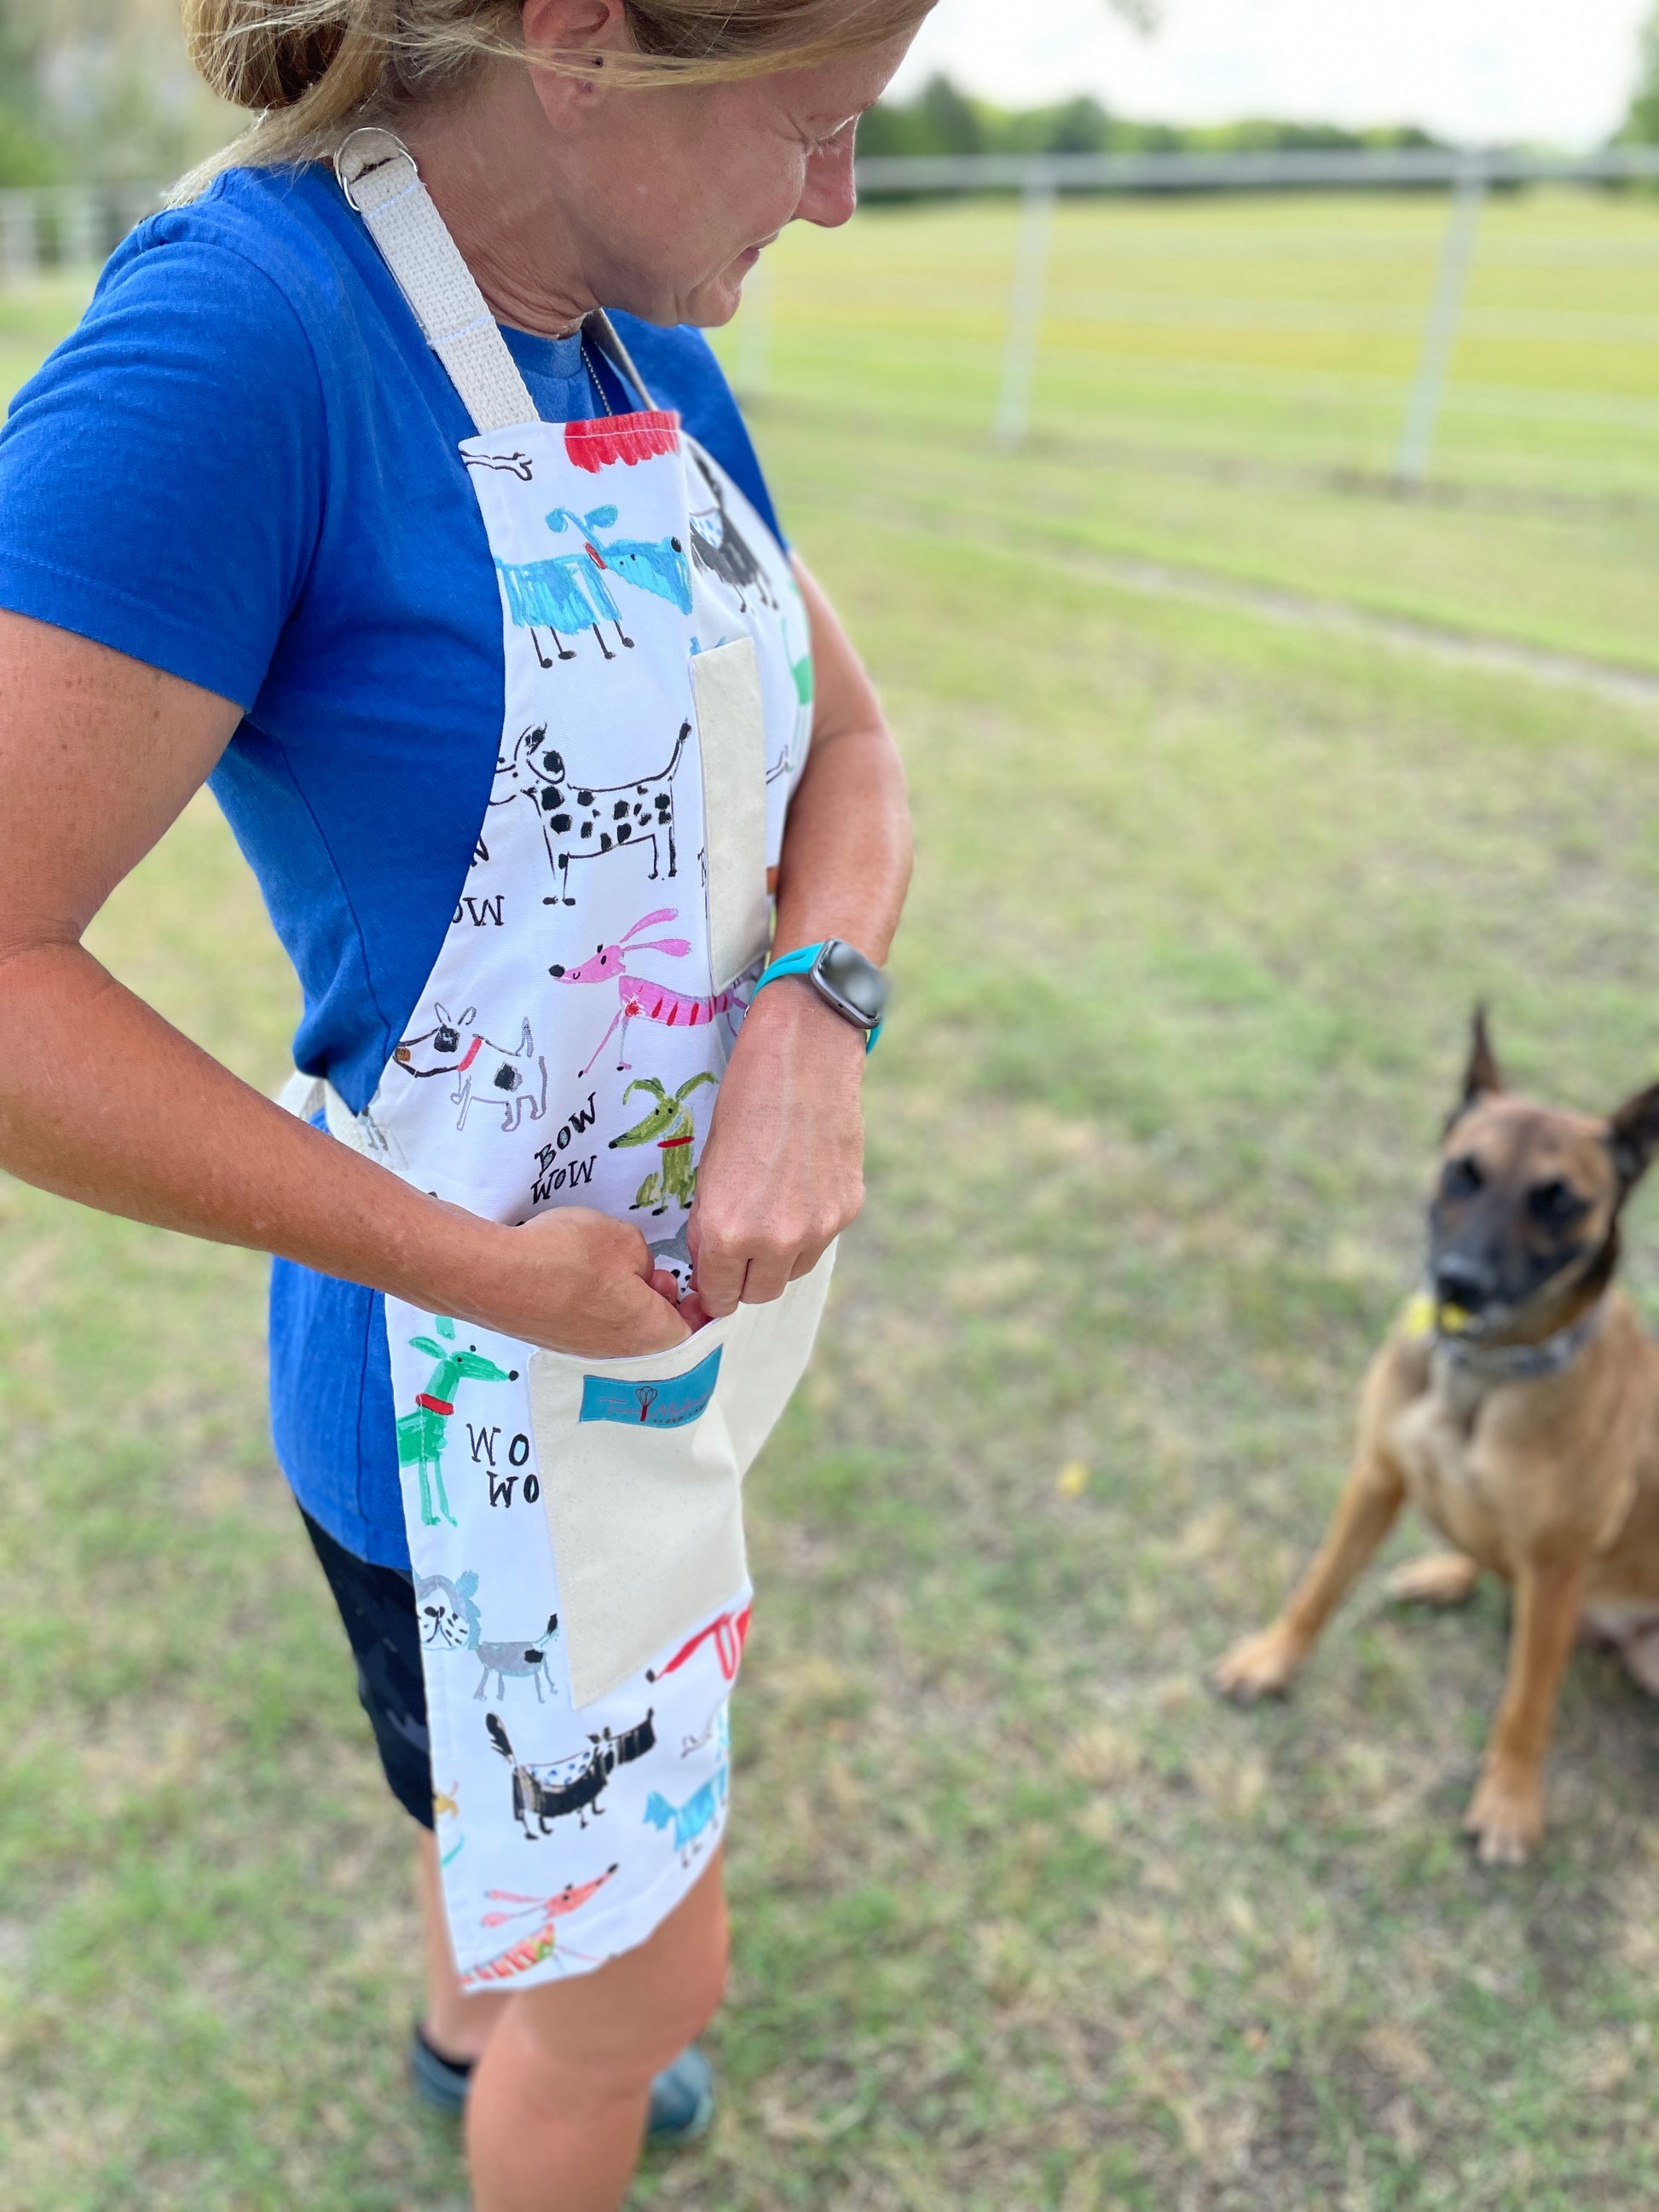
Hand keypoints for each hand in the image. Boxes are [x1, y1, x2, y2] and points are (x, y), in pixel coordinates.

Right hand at [440, 1205, 690, 1357]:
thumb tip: (639, 1275)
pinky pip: (589, 1326)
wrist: (491, 1275)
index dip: (701, 1308)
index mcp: (649, 1332)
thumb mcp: (625, 1240)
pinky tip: (578, 1276)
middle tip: (659, 1273)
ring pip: (621, 1330)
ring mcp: (584, 1351)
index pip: (693, 1331)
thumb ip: (646, 1260)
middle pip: (657, 1333)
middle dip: (662, 1303)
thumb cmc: (563, 1257)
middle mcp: (619, 1353)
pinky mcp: (555, 1341)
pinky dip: (595, 1306)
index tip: (701, 1291)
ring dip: (626, 1303)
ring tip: (612, 1267)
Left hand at [688, 980, 865, 1316]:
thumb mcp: (708, 1168)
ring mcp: (819, 1228)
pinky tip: (800, 1187)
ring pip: (795, 1271)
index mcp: (727, 1232)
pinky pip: (823, 1240)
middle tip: (739, 1248)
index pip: (719, 1296)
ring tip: (772, 1211)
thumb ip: (713, 1224)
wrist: (803, 1057)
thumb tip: (716, 1260)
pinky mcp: (848, 1208)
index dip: (712, 1288)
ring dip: (780, 1257)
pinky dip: (810, 1228)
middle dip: (745, 1278)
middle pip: (760, 1293)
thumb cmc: (743, 1102)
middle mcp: (775, 1241)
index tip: (712, 1277)